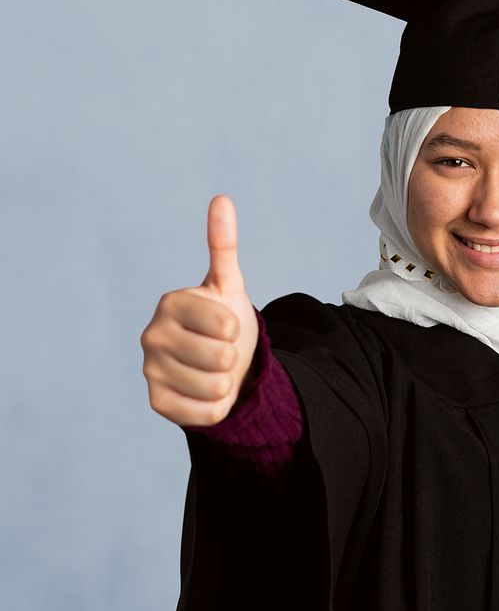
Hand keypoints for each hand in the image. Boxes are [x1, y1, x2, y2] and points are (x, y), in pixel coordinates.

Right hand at [140, 194, 258, 426]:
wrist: (220, 365)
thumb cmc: (224, 321)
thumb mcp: (229, 284)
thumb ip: (223, 245)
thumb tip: (222, 198)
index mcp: (170, 302)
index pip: (224, 323)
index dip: (236, 327)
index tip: (226, 324)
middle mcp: (151, 335)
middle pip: (221, 357)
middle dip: (233, 357)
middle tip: (222, 351)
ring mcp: (150, 370)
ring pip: (216, 386)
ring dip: (227, 382)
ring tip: (215, 370)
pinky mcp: (156, 403)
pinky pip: (206, 412)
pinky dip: (217, 406)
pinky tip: (206, 391)